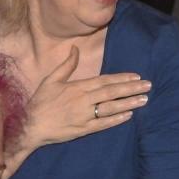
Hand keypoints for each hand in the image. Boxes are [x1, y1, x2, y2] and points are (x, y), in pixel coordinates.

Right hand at [14, 46, 149, 155]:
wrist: (30, 126)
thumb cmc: (40, 102)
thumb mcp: (50, 80)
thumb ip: (66, 65)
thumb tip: (75, 49)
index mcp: (77, 88)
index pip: (104, 81)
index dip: (122, 79)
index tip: (136, 76)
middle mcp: (83, 101)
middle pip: (112, 93)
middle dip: (131, 89)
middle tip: (148, 86)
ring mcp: (84, 116)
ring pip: (110, 108)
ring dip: (128, 103)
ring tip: (143, 100)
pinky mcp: (83, 130)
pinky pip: (103, 124)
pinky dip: (116, 120)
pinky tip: (128, 116)